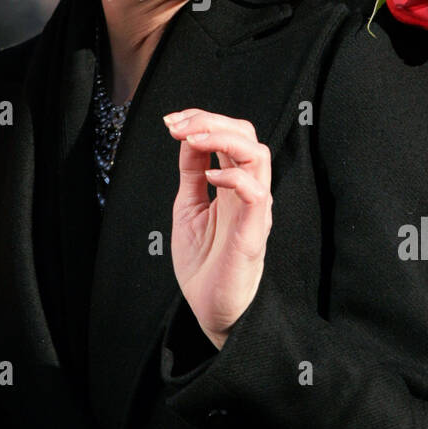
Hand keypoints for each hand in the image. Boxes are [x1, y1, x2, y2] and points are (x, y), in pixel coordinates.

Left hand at [164, 109, 271, 348]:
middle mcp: (247, 190)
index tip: (170, 121)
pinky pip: (255, 193)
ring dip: (222, 136)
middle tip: (177, 126)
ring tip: (192, 139)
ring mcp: (254, 209)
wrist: (210, 310)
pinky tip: (207, 175)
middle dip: (210, 119)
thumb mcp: (187, 206)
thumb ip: (190, 172)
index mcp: (233, 183)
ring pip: (257, 153)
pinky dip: (232, 175)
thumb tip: (185, 135)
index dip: (203, 119)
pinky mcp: (254, 232)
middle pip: (246, 134)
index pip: (231, 134)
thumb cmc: (203, 263)